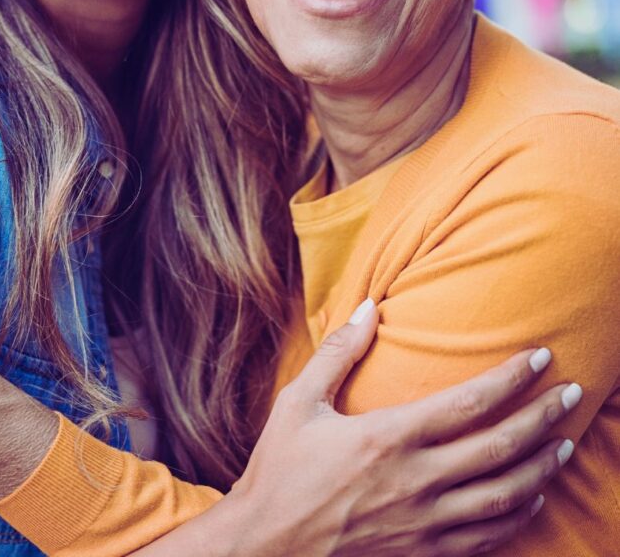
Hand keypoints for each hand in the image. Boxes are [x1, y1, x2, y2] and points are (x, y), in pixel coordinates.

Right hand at [216, 307, 576, 556]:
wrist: (268, 543)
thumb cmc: (280, 467)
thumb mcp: (298, 400)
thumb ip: (338, 352)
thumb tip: (367, 307)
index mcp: (388, 436)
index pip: (468, 403)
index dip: (511, 378)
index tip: (540, 357)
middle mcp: (416, 480)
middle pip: (499, 448)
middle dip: (543, 418)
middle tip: (573, 394)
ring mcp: (423, 522)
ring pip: (504, 496)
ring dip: (542, 467)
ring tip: (565, 442)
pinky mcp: (422, 551)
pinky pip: (488, 538)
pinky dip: (519, 516)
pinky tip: (534, 498)